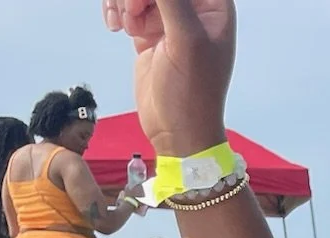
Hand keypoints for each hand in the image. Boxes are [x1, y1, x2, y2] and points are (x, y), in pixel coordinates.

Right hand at [105, 0, 233, 154]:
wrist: (176, 132)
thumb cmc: (192, 92)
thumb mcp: (185, 39)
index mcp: (214, 3)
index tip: (139, 3)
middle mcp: (194, 7)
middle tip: (131, 12)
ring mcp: (169, 17)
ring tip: (122, 24)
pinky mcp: (148, 30)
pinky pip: (126, 4)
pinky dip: (116, 9)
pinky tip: (116, 26)